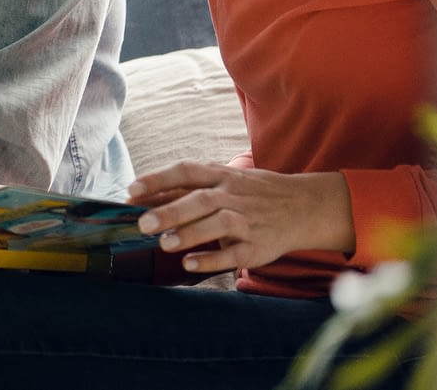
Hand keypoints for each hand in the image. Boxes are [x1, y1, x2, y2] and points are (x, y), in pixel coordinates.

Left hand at [129, 162, 354, 274]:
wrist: (304, 207)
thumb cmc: (250, 192)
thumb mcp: (222, 180)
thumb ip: (184, 188)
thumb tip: (138, 197)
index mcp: (221, 176)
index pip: (186, 172)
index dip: (159, 179)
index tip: (132, 190)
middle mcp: (234, 196)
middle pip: (201, 200)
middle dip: (170, 211)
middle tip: (142, 224)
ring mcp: (248, 221)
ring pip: (219, 225)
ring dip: (190, 234)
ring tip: (164, 244)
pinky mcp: (259, 247)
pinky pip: (235, 254)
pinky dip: (212, 260)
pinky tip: (190, 264)